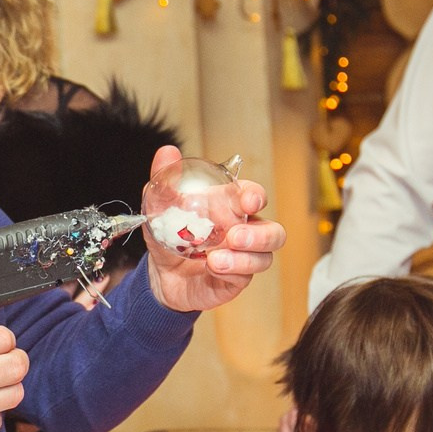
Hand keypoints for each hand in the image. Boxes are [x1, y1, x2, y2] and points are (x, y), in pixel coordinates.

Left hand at [142, 147, 284, 312]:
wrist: (160, 275)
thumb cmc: (168, 237)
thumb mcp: (159, 210)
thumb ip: (164, 182)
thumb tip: (167, 152)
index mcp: (230, 207)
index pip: (253, 196)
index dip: (255, 196)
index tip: (248, 201)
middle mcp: (244, 230)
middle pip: (273, 231)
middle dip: (260, 234)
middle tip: (235, 236)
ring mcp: (243, 256)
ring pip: (265, 256)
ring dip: (244, 257)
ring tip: (216, 259)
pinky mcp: (237, 278)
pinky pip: (246, 276)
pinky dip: (231, 271)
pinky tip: (212, 268)